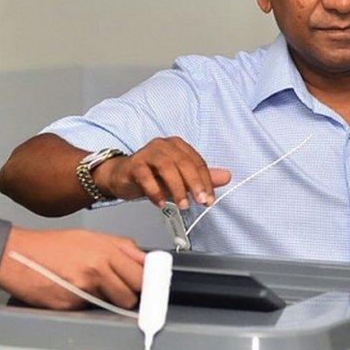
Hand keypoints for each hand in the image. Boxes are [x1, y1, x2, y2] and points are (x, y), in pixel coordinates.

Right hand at [0, 227, 144, 309]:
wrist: (16, 255)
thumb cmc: (52, 246)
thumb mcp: (89, 237)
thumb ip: (119, 248)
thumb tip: (144, 259)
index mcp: (105, 249)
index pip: (142, 272)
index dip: (147, 281)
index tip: (149, 285)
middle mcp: (98, 267)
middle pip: (133, 292)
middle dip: (131, 294)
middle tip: (119, 289)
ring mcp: (85, 287)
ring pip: (116, 304)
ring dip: (111, 302)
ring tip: (94, 290)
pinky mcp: (71, 305)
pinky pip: (92, 309)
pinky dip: (87, 305)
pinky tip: (74, 292)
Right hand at [92, 136, 230, 208]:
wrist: (122, 176)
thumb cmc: (151, 175)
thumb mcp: (180, 178)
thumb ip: (202, 177)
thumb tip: (226, 176)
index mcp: (178, 146)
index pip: (197, 162)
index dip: (206, 181)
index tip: (210, 199)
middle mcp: (163, 145)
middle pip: (184, 162)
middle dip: (195, 183)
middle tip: (200, 201)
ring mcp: (147, 153)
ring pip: (166, 166)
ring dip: (176, 187)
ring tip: (182, 204)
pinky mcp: (134, 164)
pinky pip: (145, 176)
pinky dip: (154, 190)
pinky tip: (160, 202)